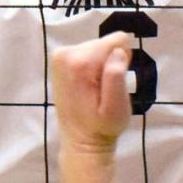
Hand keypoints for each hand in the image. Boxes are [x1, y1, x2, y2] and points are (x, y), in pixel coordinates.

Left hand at [52, 33, 133, 152]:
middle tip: (104, 91)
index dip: (122, 61)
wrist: (81, 141)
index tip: (113, 83)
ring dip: (101, 67)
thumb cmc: (102, 127)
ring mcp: (60, 55)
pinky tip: (88, 86)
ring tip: (95, 91)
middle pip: (105, 43)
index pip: (117, 41)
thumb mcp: (116, 108)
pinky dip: (92, 67)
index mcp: (80, 62)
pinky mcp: (59, 59)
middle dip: (109, 64)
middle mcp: (65, 53)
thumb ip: (116, 76)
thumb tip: (118, 50)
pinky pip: (88, 52)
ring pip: (97, 47)